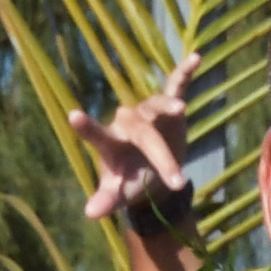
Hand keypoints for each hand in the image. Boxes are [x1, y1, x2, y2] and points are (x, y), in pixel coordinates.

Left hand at [73, 64, 201, 234]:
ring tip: (180, 109)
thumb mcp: (120, 194)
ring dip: (168, 106)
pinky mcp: (167, 107)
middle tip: (176, 180)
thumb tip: (91, 213)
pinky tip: (196, 57)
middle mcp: (127, 123)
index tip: (74, 116)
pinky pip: (175, 85)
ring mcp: (147, 112)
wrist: (155, 175)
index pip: (98, 136)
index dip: (87, 128)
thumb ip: (107, 200)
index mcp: (112, 143)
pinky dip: (184, 72)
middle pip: (143, 134)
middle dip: (161, 158)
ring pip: (156, 106)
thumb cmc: (132, 182)